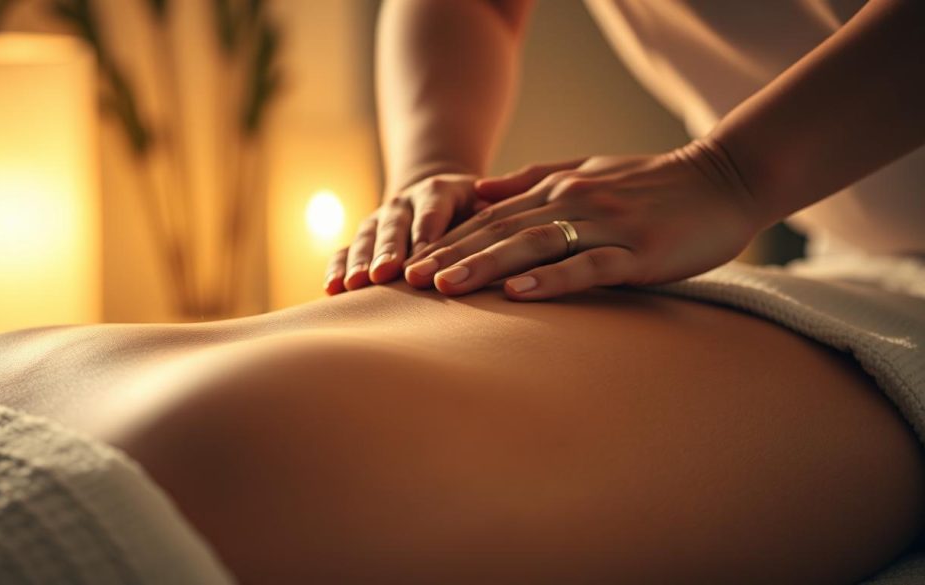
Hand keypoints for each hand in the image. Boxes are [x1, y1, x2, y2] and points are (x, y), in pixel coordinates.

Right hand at [324, 172, 484, 294]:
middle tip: (382, 275)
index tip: (420, 262)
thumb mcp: (484, 202)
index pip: (431, 214)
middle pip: (394, 227)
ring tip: (354, 285)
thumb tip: (495, 215)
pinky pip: (346, 250)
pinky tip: (332, 289)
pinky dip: (337, 267)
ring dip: (359, 262)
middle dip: (387, 251)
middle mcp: (404, 202)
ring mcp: (379, 219)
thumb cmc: (470, 209)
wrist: (435, 195)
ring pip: (366, 238)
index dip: (425, 236)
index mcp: (437, 191)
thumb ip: (490, 209)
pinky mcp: (363, 236)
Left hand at [403, 140, 761, 299]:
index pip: (491, 219)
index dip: (447, 242)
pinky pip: (588, 266)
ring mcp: (606, 226)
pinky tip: (519, 294)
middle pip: (500, 232)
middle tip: (406, 283)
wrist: (725, 179)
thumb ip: (533, 180)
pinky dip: (552, 279)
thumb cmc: (654, 184)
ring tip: (444, 288)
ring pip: (534, 246)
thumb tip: (480, 192)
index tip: (408, 265)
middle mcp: (573, 203)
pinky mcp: (639, 252)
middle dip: (450, 257)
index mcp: (558, 190)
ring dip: (485, 266)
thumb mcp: (587, 171)